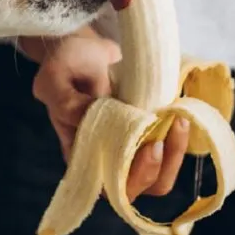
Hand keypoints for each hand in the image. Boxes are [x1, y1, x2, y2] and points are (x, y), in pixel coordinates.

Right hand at [19, 26, 189, 201]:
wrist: (83, 46)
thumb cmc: (65, 63)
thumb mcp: (55, 78)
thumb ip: (66, 102)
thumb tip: (95, 119)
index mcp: (80, 152)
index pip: (107, 187)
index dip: (131, 178)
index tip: (148, 145)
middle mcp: (106, 155)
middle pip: (137, 187)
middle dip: (158, 167)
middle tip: (169, 129)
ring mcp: (129, 145)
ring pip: (158, 174)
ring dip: (175, 153)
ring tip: (178, 120)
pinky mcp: (147, 130)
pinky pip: (168, 148)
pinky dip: (179, 137)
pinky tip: (179, 112)